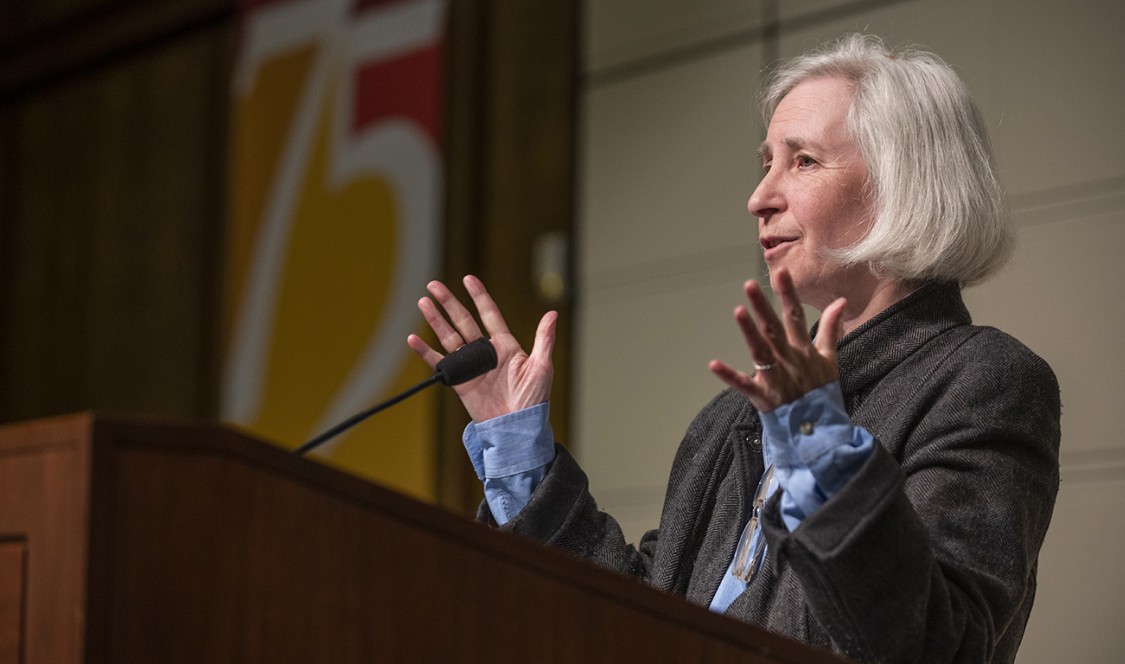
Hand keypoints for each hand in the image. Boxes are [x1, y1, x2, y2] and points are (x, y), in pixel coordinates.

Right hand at [407, 275, 556, 421]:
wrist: (517, 428)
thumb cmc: (533, 400)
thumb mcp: (542, 367)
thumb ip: (543, 339)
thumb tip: (553, 314)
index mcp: (506, 345)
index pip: (490, 314)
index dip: (479, 297)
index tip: (468, 279)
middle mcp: (486, 352)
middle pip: (463, 321)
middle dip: (449, 303)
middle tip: (434, 285)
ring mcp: (471, 366)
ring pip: (449, 337)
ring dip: (436, 320)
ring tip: (423, 303)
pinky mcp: (460, 382)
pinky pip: (439, 364)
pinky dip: (425, 352)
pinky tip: (414, 339)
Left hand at [709, 267, 845, 412]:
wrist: (819, 431)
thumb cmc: (821, 392)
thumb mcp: (830, 360)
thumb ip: (832, 329)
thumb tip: (840, 302)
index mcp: (804, 350)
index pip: (796, 317)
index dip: (788, 295)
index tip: (781, 273)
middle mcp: (790, 361)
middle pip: (774, 330)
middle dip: (762, 306)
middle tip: (749, 285)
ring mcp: (777, 379)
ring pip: (761, 352)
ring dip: (749, 332)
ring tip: (739, 311)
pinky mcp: (763, 397)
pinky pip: (744, 385)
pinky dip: (729, 376)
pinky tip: (714, 364)